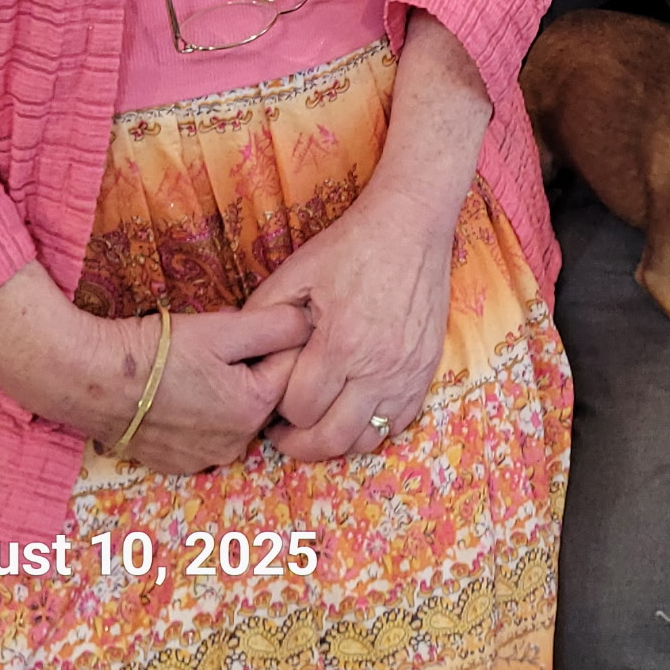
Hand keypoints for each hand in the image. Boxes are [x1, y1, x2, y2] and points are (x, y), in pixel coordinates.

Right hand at [0, 259, 310, 472]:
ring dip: (228, 388)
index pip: (291, 367)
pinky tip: (180, 389)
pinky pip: (208, 430)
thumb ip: (278, 325)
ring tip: (194, 365)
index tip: (248, 327)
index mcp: (254, 411)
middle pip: (264, 393)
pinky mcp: (177, 463)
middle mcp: (235, 446)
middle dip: (252, 366)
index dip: (274, 339)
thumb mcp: (226, 327)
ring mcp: (204, 459)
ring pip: (236, 412)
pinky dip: (202, 410)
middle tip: (217, 347)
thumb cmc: (159, 349)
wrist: (91, 379)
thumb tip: (314, 321)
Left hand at [245, 181, 454, 461]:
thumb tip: (243, 355)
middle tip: (285, 433)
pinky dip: (375, 427)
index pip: (300, 409)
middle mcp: (376, 366)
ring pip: (367, 438)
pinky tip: (356, 411)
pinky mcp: (427, 368)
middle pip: (332, 437)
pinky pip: (400, 421)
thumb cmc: (350, 247)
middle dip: (300, 444)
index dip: (278, 412)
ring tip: (320, 423)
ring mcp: (406, 371)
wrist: (410, 225)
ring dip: (338, 440)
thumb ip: (263, 315)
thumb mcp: (296, 272)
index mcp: (340, 343)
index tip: (272, 404)